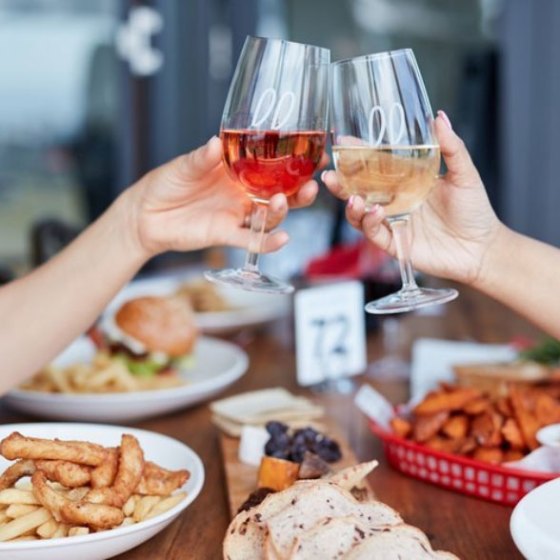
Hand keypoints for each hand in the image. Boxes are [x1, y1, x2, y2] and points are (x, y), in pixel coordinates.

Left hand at [127, 136, 318, 257]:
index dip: (294, 162)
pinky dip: (268, 242)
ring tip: (282, 202)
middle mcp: (243, 193)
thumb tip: (216, 143)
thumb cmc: (166, 183)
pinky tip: (282, 239)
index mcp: (238, 170)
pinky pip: (252, 240)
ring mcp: (237, 214)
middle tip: (311, 184)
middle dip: (300, 190)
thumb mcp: (184, 166)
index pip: (273, 166)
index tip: (316, 156)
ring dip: (282, 211)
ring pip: (269, 216)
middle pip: (280, 193)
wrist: (145, 215)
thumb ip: (202, 158)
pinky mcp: (226, 234)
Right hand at [322, 112, 502, 285]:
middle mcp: (395, 201)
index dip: (358, 155)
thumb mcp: (464, 173)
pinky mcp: (395, 243)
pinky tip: (375, 213)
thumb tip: (439, 118)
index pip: (375, 166)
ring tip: (354, 198)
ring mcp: (393, 222)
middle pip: (359, 190)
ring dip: (351, 205)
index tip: (344, 142)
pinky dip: (369, 223)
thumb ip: (451, 147)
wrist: (482, 248)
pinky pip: (374, 233)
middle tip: (330, 174)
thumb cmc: (474, 211)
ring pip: (359, 213)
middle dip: (341, 183)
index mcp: (406, 181)